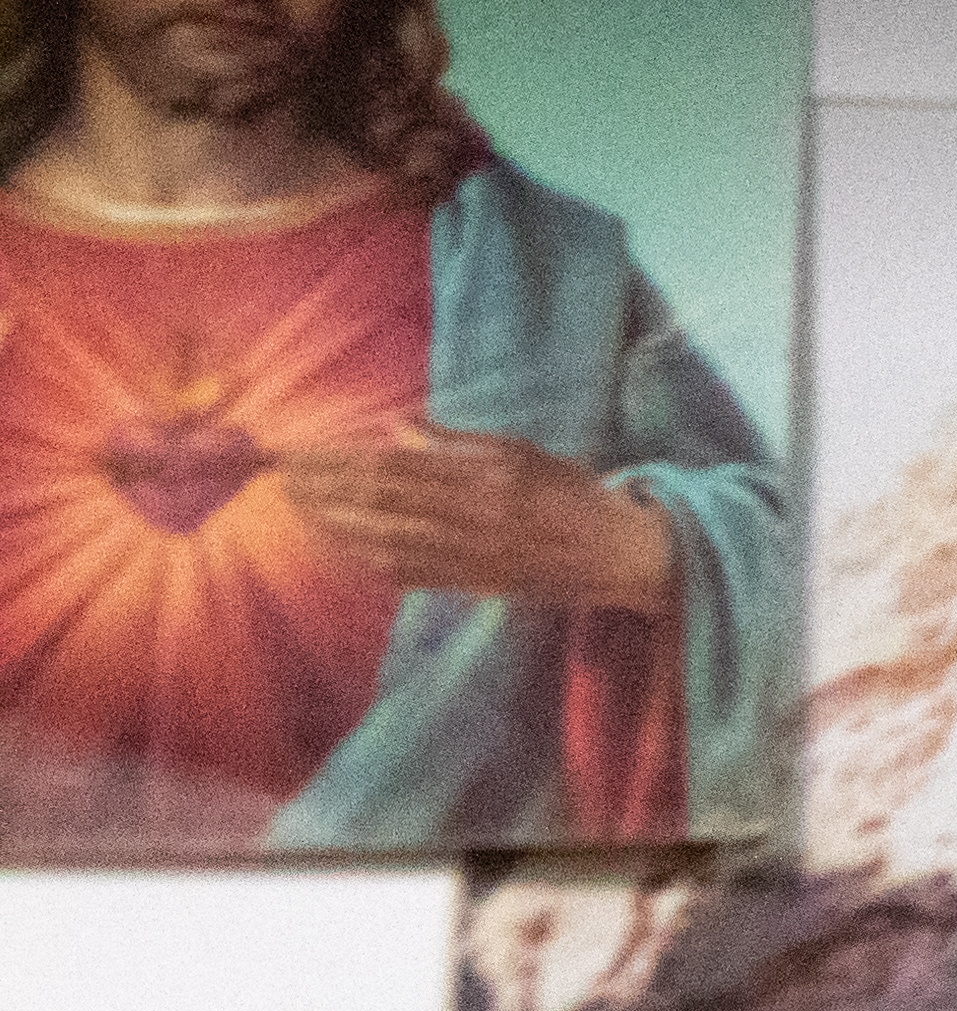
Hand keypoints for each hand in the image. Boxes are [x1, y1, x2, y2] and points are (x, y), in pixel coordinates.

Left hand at [270, 430, 677, 612]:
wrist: (618, 555)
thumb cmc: (572, 496)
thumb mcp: (524, 454)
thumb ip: (458, 442)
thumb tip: (396, 427)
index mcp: (490, 477)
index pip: (399, 465)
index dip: (344, 459)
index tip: (307, 449)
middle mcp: (476, 518)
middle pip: (382, 501)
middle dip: (326, 488)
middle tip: (283, 475)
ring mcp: (471, 556)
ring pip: (384, 539)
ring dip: (333, 524)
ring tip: (296, 506)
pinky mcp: (469, 584)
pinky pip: (405, 573)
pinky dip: (362, 559)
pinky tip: (333, 544)